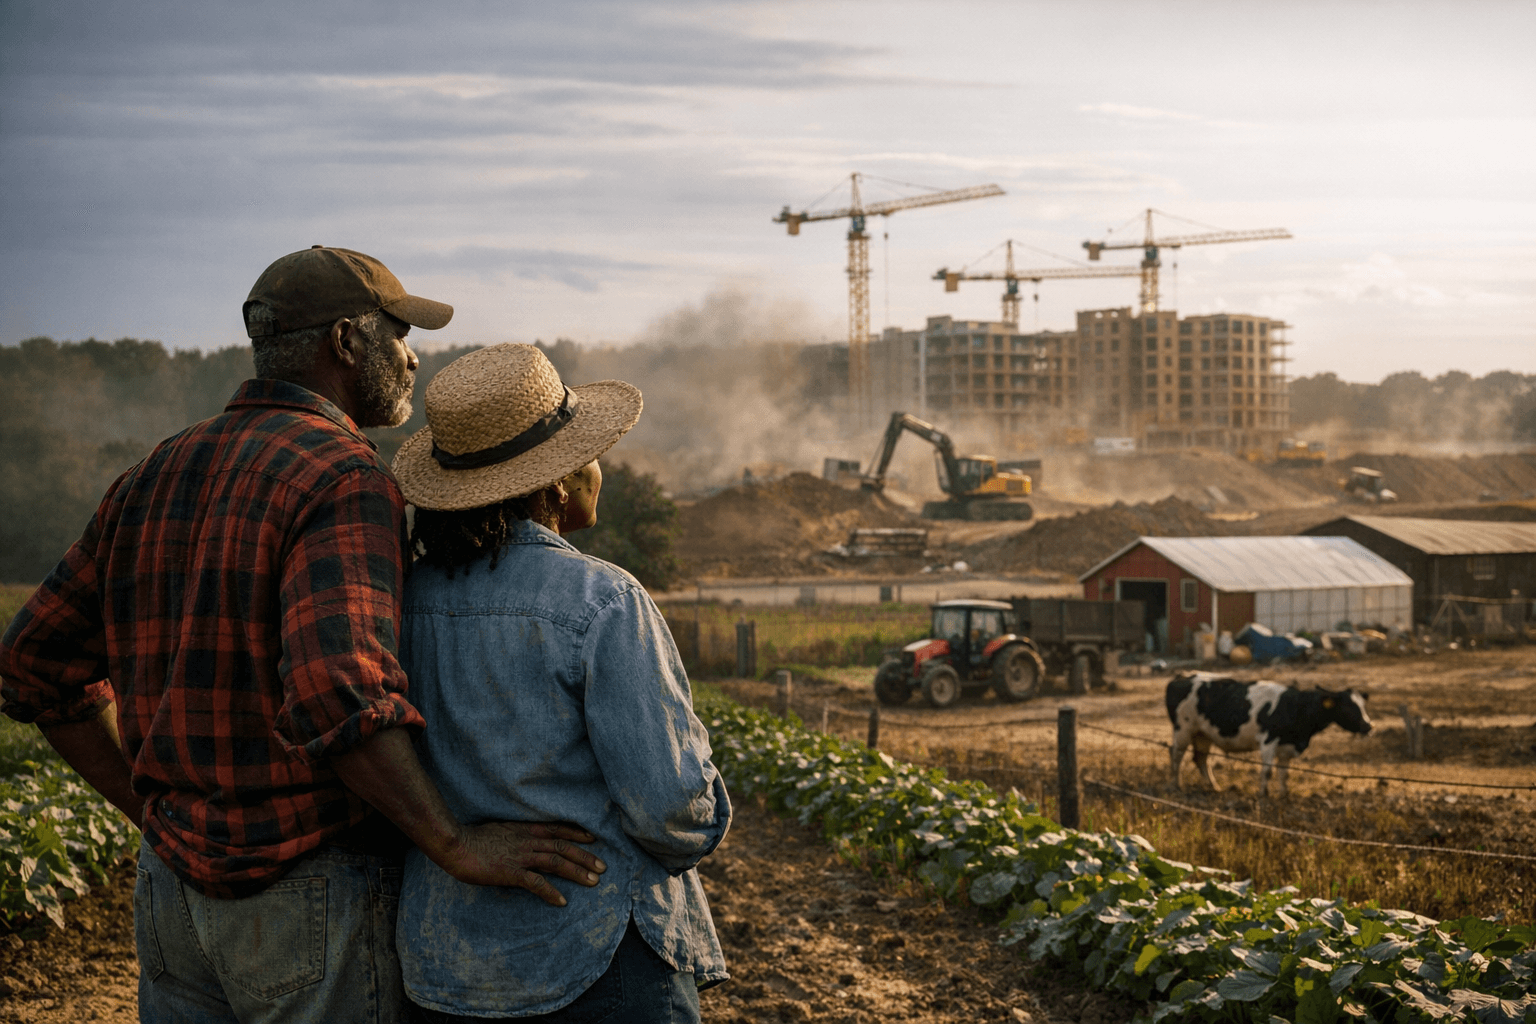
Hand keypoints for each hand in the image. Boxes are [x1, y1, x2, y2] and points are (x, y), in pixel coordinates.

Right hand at [441, 821, 607, 905]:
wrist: (455, 845)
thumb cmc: (473, 839)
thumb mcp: (500, 829)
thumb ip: (516, 834)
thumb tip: (524, 839)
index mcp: (524, 830)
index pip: (557, 829)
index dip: (577, 833)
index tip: (593, 839)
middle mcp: (527, 841)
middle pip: (563, 846)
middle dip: (585, 857)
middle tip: (603, 867)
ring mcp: (520, 856)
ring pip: (556, 862)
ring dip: (576, 872)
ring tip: (594, 882)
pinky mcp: (510, 872)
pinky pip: (535, 883)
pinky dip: (551, 892)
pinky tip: (562, 901)